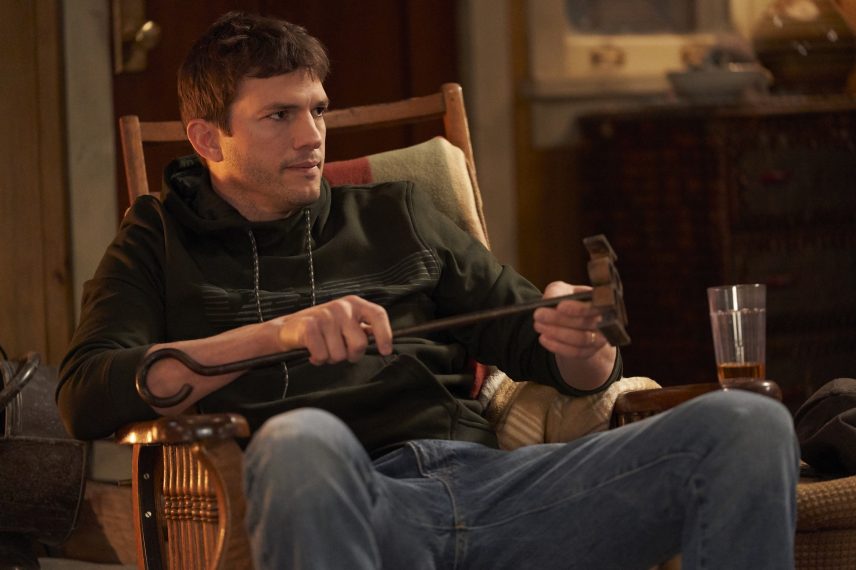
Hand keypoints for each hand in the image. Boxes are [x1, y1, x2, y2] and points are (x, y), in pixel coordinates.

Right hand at [275, 295, 392, 364]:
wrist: (289, 328)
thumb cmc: (323, 329)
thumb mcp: (346, 323)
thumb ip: (364, 329)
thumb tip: (385, 342)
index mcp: (354, 304)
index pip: (377, 315)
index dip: (385, 335)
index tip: (385, 351)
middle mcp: (342, 307)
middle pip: (359, 344)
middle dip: (352, 355)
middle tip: (341, 352)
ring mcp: (325, 316)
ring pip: (339, 354)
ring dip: (332, 358)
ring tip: (324, 349)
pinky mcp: (309, 326)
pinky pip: (322, 355)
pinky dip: (318, 359)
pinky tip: (313, 352)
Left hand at [532, 281, 606, 358]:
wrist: (572, 320)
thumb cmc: (567, 300)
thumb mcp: (561, 290)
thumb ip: (555, 292)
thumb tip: (548, 301)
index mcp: (600, 300)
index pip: (594, 305)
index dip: (578, 308)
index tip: (559, 306)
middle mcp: (604, 319)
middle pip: (585, 322)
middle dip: (559, 320)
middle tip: (538, 315)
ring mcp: (600, 337)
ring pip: (581, 339)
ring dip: (557, 333)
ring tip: (538, 326)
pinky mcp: (591, 351)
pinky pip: (576, 352)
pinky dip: (558, 346)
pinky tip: (543, 338)